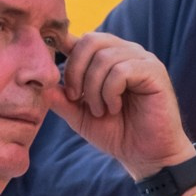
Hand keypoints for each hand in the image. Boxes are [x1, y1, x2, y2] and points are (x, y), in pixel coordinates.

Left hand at [48, 32, 189, 175]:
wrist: (146, 155)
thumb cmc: (116, 133)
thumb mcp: (80, 116)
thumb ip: (62, 100)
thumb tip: (42, 84)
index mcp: (108, 58)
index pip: (82, 39)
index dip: (64, 46)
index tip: (49, 60)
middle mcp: (125, 52)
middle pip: (90, 41)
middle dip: (75, 71)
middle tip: (76, 98)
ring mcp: (142, 59)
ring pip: (104, 58)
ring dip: (94, 88)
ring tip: (100, 110)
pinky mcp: (154, 71)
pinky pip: (121, 70)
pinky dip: (110, 92)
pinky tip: (114, 107)